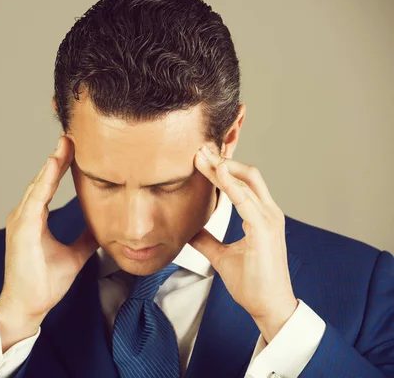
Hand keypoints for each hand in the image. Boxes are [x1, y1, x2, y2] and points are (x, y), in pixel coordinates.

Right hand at [0, 136, 98, 350]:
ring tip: (65, 144)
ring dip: (52, 164)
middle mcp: (24, 215)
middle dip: (57, 157)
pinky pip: (35, 200)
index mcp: (33, 218)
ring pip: (38, 185)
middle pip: (43, 179)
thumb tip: (101, 229)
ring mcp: (21, 221)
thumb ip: (85, 240)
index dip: (60, 165)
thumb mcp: (73, 256)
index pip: (48, 185)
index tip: (73, 147)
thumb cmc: (43, 283)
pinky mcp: (22, 230)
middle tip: (71, 135)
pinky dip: (44, 182)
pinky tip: (54, 166)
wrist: (27, 306)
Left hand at [189, 145, 296, 341]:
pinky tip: (217, 172)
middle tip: (198, 150)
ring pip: (246, 182)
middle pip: (247, 175)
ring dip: (223, 167)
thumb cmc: (252, 282)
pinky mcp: (265, 230)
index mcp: (261, 217)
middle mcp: (269, 213)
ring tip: (201, 156)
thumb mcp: (222, 256)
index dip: (222, 169)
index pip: (242, 183)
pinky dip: (231, 184)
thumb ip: (207, 240)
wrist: (267, 307)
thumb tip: (189, 230)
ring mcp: (270, 220)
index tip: (201, 159)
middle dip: (223, 160)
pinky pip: (246, 200)